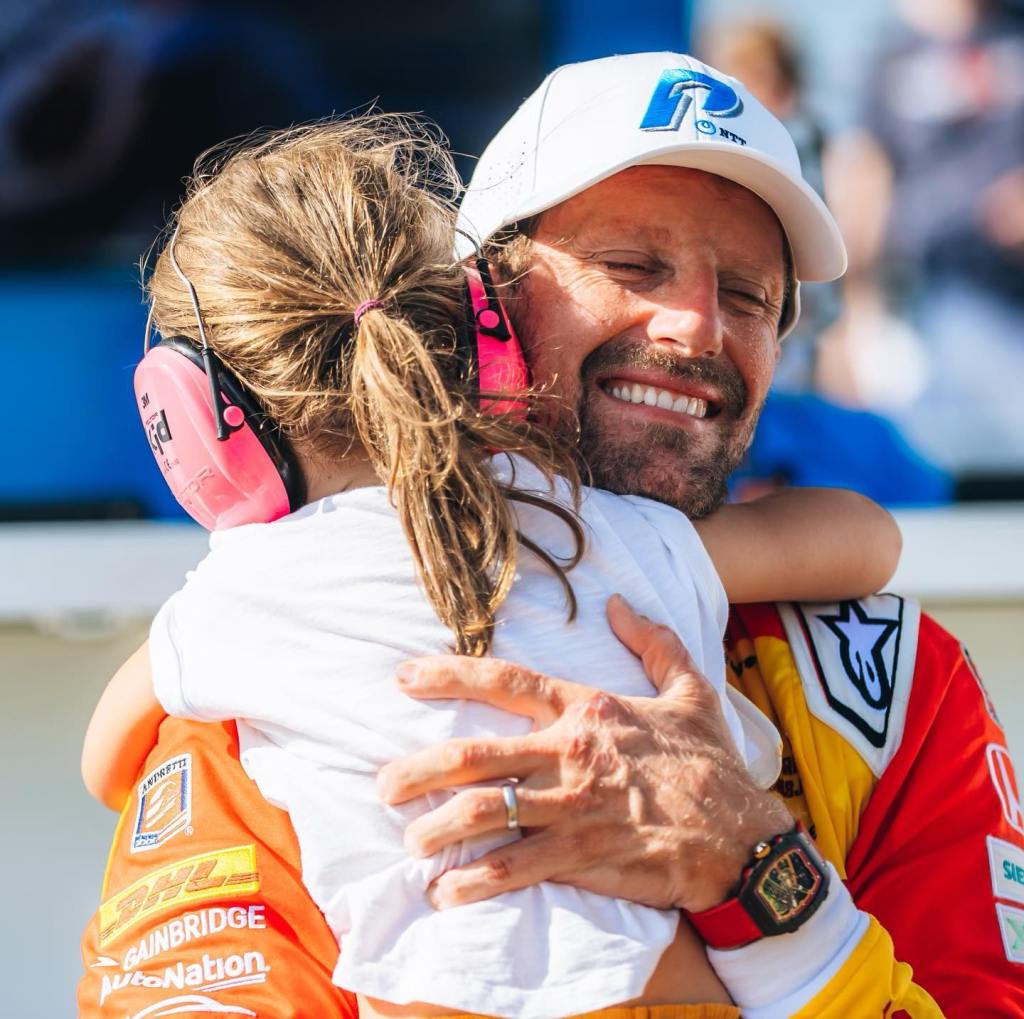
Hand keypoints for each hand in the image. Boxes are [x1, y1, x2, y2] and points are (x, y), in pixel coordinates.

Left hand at [377, 595, 792, 912]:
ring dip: (437, 828)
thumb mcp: (691, 690)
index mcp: (588, 709)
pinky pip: (514, 868)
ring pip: (485, 812)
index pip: (506, 680)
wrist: (742, 836)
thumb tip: (621, 604)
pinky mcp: (582, 857)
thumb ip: (654, 641)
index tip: (404, 676)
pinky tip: (447, 891)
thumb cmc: (711, 764)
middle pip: (476, 755)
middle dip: (419, 770)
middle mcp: (570, 754)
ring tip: (410, 840)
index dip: (449, 675)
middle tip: (383, 785)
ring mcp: (573, 808)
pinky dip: (474, 881)